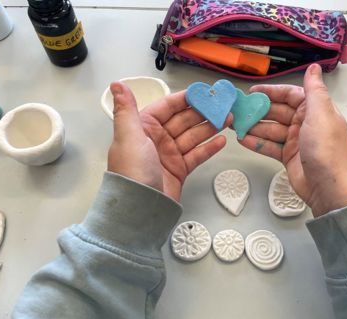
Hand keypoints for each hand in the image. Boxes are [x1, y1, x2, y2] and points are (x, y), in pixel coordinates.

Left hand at [108, 82, 226, 201]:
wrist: (140, 206)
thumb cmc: (133, 170)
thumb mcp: (128, 136)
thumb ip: (126, 109)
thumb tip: (117, 84)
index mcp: (143, 127)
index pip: (167, 107)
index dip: (186, 99)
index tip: (205, 92)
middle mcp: (157, 139)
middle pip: (184, 120)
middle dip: (203, 113)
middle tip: (224, 106)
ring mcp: (169, 154)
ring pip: (193, 136)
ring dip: (210, 127)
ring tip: (229, 120)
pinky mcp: (179, 169)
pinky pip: (196, 155)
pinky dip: (209, 148)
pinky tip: (222, 141)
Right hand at [239, 64, 346, 215]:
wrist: (330, 188)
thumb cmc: (327, 149)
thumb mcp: (321, 114)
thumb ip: (314, 90)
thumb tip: (314, 66)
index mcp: (315, 110)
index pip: (290, 95)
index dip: (271, 92)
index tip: (252, 92)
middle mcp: (305, 123)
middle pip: (277, 112)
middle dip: (258, 111)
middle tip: (237, 110)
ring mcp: (296, 141)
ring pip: (270, 129)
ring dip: (253, 127)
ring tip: (234, 125)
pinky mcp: (288, 157)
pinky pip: (269, 146)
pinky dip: (256, 143)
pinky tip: (242, 139)